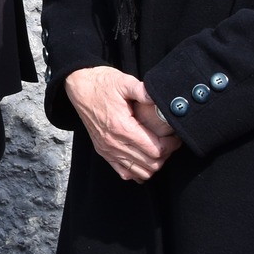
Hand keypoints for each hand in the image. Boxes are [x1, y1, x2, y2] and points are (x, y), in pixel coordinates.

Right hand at [64, 66, 179, 181]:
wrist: (78, 86)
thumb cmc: (101, 83)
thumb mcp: (123, 81)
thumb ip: (143, 91)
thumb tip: (162, 99)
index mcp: (121, 127)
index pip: (155, 149)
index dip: (171, 145)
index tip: (175, 136)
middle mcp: (113, 142)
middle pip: (150, 164)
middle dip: (166, 155)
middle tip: (170, 142)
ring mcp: (107, 149)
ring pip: (139, 172)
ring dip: (153, 164)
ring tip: (158, 149)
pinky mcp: (103, 151)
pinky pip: (124, 173)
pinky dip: (137, 171)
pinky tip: (143, 159)